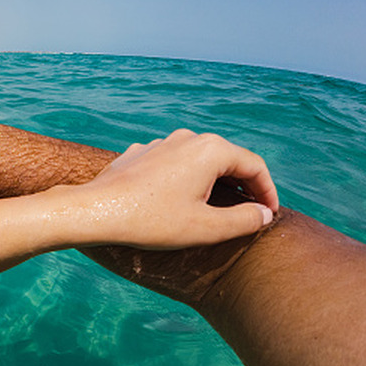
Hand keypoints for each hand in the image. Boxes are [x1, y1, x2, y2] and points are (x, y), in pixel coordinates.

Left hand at [59, 129, 277, 248]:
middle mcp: (187, 138)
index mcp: (210, 150)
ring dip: (214, 180)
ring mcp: (161, 143)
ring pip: (199, 160)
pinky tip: (180, 200)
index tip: (270, 214)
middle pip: (228, 159)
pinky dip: (186, 179)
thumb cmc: (151, 221)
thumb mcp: (205, 228)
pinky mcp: (141, 154)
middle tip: (251, 210)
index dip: (267, 191)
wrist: (96, 211)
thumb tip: (263, 214)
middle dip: (242, 185)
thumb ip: (243, 220)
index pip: (254, 166)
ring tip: (218, 205)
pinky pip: (174, 164)